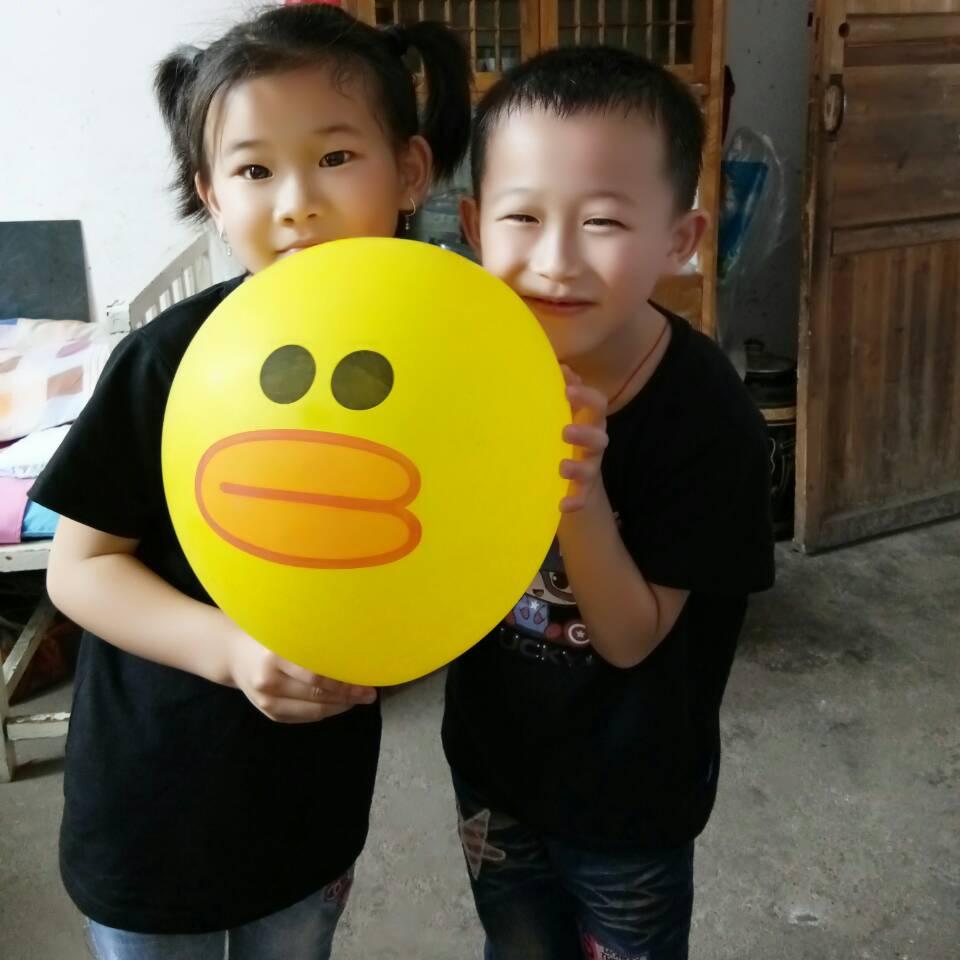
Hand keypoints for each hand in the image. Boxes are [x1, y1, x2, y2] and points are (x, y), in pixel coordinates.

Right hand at [223, 623, 375, 723]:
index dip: (343, 681)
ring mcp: (266, 701)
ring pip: (314, 710)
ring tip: (359, 699)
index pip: (316, 675)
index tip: (365, 679)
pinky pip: (305, 717)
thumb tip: (352, 645)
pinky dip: (326, 711)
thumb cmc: (267, 636)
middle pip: (317, 694)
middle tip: (369, 693)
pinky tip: (340, 704)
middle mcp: (268, 680)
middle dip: (348, 695)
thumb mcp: (285, 630)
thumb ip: (310, 639)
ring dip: (341, 706)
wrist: (233, 655)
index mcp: (274, 655)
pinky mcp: (270, 714)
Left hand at [559, 367, 608, 512]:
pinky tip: (562, 506)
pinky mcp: (582, 490)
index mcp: (590, 421)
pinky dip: (574, 502)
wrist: (574, 473)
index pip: (596, 404)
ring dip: (577, 468)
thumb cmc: (566, 430)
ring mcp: (590, 468)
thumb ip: (562, 388)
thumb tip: (559, 364)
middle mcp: (594, 444)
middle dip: (584, 434)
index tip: (567, 390)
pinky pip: (582, 498)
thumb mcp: (563, 410)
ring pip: (591, 469)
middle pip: (598, 438)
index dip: (585, 396)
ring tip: (562, 467)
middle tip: (565, 432)